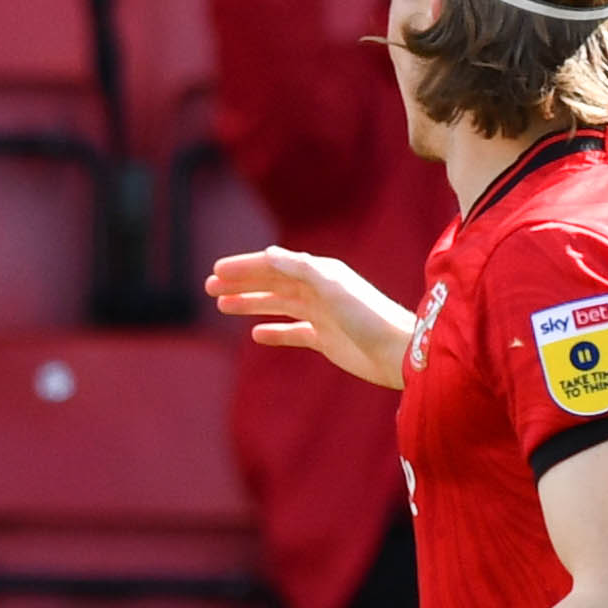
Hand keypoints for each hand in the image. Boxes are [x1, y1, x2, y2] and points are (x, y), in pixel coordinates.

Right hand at [209, 244, 422, 386]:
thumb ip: (300, 269)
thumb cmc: (369, 316)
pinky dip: (275, 332)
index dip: (244, 268)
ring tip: (223, 306)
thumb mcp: (332, 287)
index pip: (273, 265)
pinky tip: (256, 334)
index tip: (216, 272)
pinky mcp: (326, 340)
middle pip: (271, 283)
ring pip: (278, 306)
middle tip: (209, 288)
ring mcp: (322, 315)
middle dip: (241, 284)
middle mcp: (319, 290)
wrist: (398, 352)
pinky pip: (294, 332)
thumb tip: (268, 254)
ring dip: (251, 304)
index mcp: (319, 272)